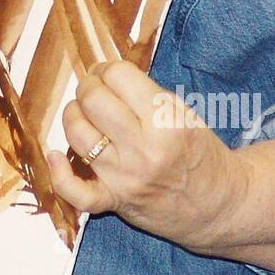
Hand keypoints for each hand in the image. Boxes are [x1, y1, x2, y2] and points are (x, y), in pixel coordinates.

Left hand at [46, 59, 243, 252]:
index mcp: (166, 119)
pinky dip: (60, 175)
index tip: (109, 74)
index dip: (108, 69)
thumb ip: (144, 94)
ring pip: (78, 135)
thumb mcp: (183, 113)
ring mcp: (126, 177)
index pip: (118, 76)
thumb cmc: (199, 153)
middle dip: (89, 87)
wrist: (218, 204)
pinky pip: (77, 193)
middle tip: (95, 91)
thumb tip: (101, 75)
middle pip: (93, 100)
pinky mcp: (115, 201)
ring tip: (83, 114)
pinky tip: (55, 155)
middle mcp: (144, 148)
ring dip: (74, 117)